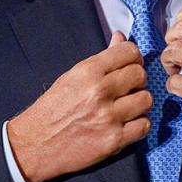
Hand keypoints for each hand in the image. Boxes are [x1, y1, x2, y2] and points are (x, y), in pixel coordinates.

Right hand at [7, 31, 152, 181]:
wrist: (36, 144)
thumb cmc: (53, 109)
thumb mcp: (72, 76)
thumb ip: (101, 58)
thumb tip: (120, 38)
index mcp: (88, 71)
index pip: (129, 52)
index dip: (133, 57)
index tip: (130, 64)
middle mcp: (99, 91)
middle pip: (140, 75)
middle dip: (137, 80)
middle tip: (128, 87)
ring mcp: (108, 117)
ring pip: (146, 99)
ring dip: (139, 103)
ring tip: (127, 106)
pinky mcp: (113, 140)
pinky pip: (144, 126)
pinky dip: (138, 124)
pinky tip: (126, 123)